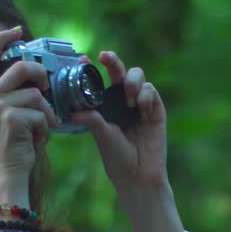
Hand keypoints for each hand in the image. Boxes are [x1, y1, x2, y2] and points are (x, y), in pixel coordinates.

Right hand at [0, 26, 59, 206]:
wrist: (5, 172)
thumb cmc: (12, 144)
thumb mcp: (6, 113)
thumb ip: (14, 93)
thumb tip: (39, 73)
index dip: (2, 37)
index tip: (16, 30)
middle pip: (21, 65)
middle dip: (40, 74)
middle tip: (46, 87)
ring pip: (36, 93)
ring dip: (46, 112)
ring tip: (42, 127)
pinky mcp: (12, 118)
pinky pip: (41, 113)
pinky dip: (46, 127)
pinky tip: (37, 139)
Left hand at [70, 51, 168, 191]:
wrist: (138, 174)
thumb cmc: (117, 157)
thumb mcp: (102, 136)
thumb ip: (92, 120)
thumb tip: (74, 113)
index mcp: (105, 105)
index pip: (98, 81)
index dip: (92, 69)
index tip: (83, 59)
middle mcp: (122, 101)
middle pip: (119, 72)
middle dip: (113, 61)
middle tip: (105, 57)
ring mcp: (140, 104)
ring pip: (137, 76)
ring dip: (132, 81)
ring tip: (129, 98)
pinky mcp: (156, 109)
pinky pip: (151, 90)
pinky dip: (145, 95)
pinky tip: (141, 109)